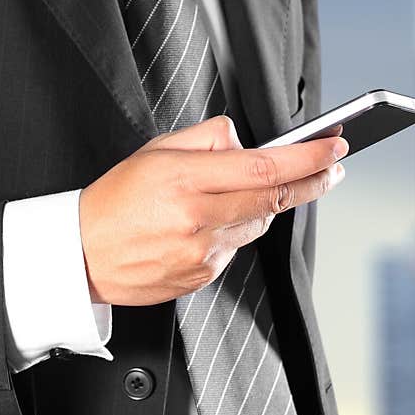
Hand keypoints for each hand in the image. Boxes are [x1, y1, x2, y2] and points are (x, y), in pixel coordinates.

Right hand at [78, 115, 347, 305]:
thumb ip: (206, 138)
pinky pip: (235, 248)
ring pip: (258, 224)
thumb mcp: (155, 151)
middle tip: (333, 166)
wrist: (81, 256)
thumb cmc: (114, 201)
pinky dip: (234, 230)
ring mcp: (202, 253)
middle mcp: (197, 218)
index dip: (308, 157)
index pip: (264, 166)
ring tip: (251, 190)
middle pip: (275, 198)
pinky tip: (208, 223)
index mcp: (185, 180)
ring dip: (268, 203)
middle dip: (313, 180)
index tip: (333, 146)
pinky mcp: (202, 276)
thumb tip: (244, 141)